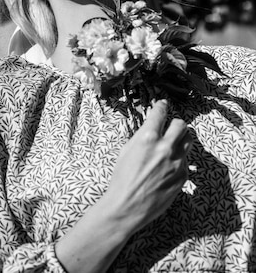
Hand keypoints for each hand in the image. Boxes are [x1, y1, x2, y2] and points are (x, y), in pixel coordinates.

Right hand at [105, 99, 190, 234]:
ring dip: (181, 140)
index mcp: (148, 137)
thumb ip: (143, 137)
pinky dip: (179, 160)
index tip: (163, 105)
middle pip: (181, 125)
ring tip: (172, 145)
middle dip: (175, 124)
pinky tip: (168, 167)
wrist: (127, 206)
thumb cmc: (122, 178)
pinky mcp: (182, 177)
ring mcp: (176, 163)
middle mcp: (165, 147)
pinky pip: (185, 162)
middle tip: (170, 127)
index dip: (162, 106)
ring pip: (188, 141)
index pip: (160, 113)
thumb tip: (152, 129)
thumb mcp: (127, 150)